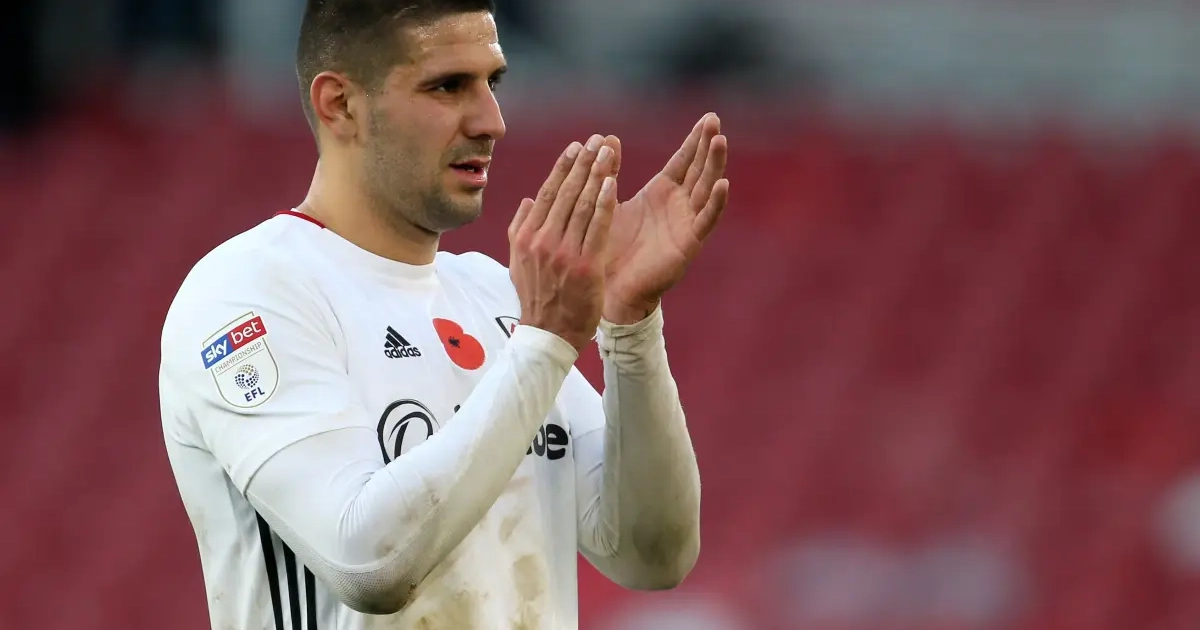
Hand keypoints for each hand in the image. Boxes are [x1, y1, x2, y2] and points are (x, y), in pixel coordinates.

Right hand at [509, 135, 619, 351]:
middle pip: (565, 192)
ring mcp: (563, 253)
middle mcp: (542, 241)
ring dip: (597, 174)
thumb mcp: (517, 263)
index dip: (563, 168)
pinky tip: (613, 182)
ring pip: (581, 204)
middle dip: (583, 162)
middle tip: (597, 140)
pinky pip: (596, 227)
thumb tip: (526, 200)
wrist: (548, 336)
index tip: (576, 147)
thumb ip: (520, 229)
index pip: (545, 193)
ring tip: (608, 152)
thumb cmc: (538, 299)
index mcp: (525, 237)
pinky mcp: (585, 266)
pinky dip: (604, 202)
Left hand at [602, 113, 729, 323]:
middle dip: (708, 145)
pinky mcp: (688, 243)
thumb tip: (607, 138)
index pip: (684, 160)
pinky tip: (723, 184)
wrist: (610, 287)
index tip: (709, 118)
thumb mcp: (608, 201)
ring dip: (714, 165)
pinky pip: (706, 220)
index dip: (696, 140)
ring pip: (706, 189)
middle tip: (715, 120)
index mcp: (662, 193)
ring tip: (720, 141)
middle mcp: (679, 205)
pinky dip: (716, 203)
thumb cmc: (610, 247)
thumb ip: (609, 171)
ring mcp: (686, 223)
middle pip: (699, 169)